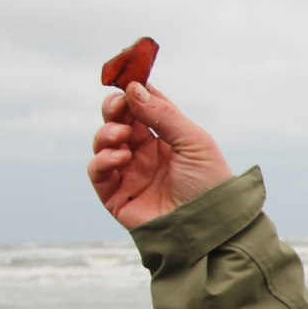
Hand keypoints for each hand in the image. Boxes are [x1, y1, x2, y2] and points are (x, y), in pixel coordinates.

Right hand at [87, 81, 233, 229]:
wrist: (208, 226)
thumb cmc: (209, 183)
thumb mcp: (193, 141)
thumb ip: (163, 114)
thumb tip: (133, 88)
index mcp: (165, 137)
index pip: (141, 106)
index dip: (132, 92)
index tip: (127, 82)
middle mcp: (144, 152)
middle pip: (117, 120)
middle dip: (113, 108)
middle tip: (118, 106)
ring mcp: (129, 172)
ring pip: (102, 142)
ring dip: (106, 133)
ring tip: (122, 137)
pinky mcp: (117, 196)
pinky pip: (98, 172)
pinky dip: (102, 160)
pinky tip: (121, 157)